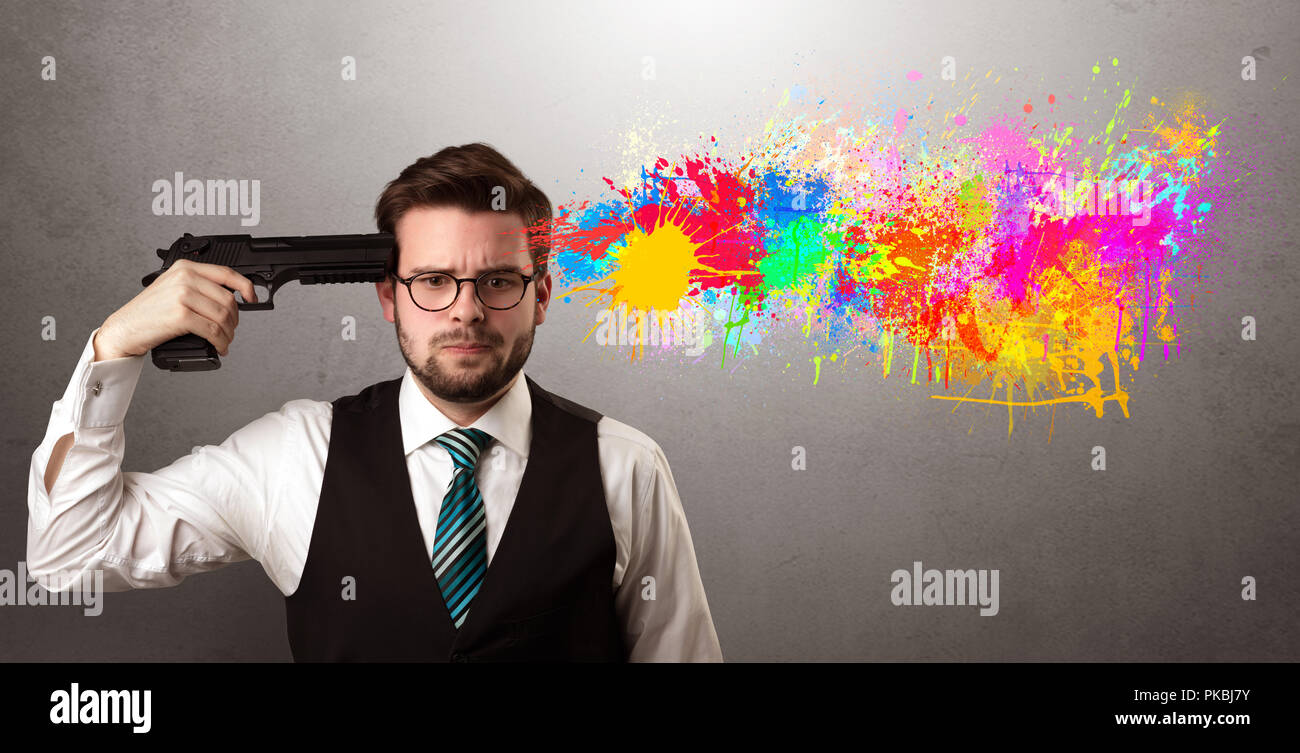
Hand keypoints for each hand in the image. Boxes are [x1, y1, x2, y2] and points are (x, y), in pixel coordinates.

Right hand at [93, 259, 257, 361]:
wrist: (123, 329)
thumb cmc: (149, 312)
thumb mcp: (172, 288)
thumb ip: (198, 286)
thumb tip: (231, 297)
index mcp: (185, 267)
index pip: (227, 273)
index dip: (246, 286)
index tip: (252, 298)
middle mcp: (184, 278)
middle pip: (228, 299)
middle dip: (235, 319)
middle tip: (230, 330)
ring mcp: (182, 295)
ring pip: (223, 316)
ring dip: (229, 333)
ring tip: (224, 341)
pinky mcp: (180, 315)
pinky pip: (213, 330)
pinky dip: (221, 342)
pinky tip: (219, 347)